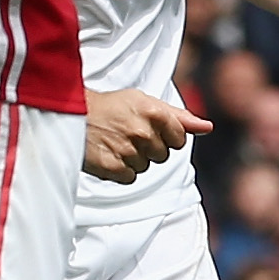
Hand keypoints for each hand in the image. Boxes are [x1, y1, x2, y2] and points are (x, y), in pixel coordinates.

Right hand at [84, 87, 211, 181]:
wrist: (71, 113)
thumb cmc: (110, 106)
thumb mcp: (145, 101)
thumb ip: (179, 117)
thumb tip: (207, 127)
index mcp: (155, 113)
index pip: (180, 139)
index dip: (167, 137)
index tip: (151, 130)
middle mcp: (143, 132)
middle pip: (163, 155)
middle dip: (150, 148)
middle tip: (129, 135)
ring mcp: (127, 151)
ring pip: (146, 167)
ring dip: (134, 159)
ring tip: (116, 143)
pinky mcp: (112, 167)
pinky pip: (129, 177)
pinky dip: (121, 170)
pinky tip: (110, 154)